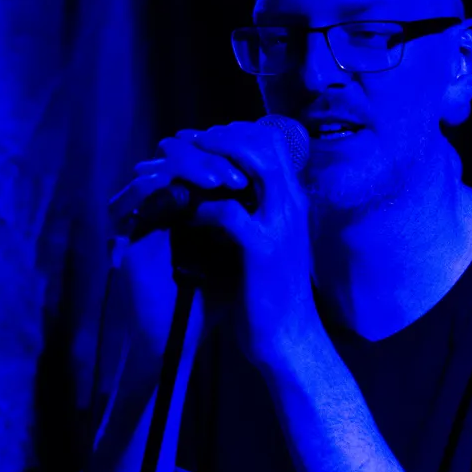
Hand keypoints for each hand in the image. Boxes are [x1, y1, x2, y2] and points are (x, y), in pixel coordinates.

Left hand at [120, 123, 319, 369]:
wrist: (289, 338)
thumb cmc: (273, 293)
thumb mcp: (270, 243)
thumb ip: (256, 213)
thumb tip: (223, 188)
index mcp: (293, 202)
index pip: (271, 143)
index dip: (234, 133)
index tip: (201, 139)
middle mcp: (292, 205)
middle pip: (262, 142)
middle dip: (218, 136)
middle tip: (184, 143)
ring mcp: (279, 225)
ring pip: (249, 165)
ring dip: (208, 160)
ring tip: (177, 167)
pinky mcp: (261, 248)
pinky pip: (227, 210)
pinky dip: (201, 206)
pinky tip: (182, 213)